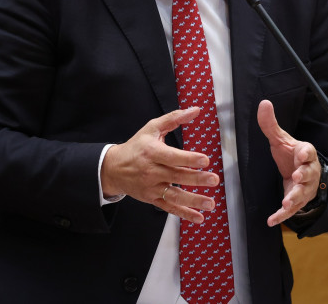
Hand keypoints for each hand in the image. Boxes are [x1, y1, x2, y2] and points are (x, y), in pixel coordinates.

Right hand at [101, 107, 219, 222]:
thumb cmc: (136, 146)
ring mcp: (151, 187)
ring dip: (193, 201)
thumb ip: (174, 118)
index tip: (205, 160)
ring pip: (174, 195)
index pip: (172, 157)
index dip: (189, 159)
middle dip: (196, 179)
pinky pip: (169, 207)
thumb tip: (195, 110)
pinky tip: (198, 217)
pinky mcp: (152, 199)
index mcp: (152, 152)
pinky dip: (184, 214)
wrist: (113, 168)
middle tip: (213, 180)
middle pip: (176, 176)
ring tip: (210, 203)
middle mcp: (151, 171)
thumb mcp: (152, 128)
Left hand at [257, 99, 321, 226]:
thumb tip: (263, 102)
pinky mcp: (297, 202)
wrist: (300, 174)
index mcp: (306, 154)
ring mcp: (304, 188)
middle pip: (309, 174)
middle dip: (304, 176)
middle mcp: (308, 172)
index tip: (301, 153)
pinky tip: (271, 221)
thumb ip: (270, 124)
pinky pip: (291, 210)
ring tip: (286, 203)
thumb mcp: (280, 140)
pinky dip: (282, 216)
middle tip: (297, 178)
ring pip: (302, 194)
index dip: (305, 153)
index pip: (309, 152)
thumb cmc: (290, 155)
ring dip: (294, 198)